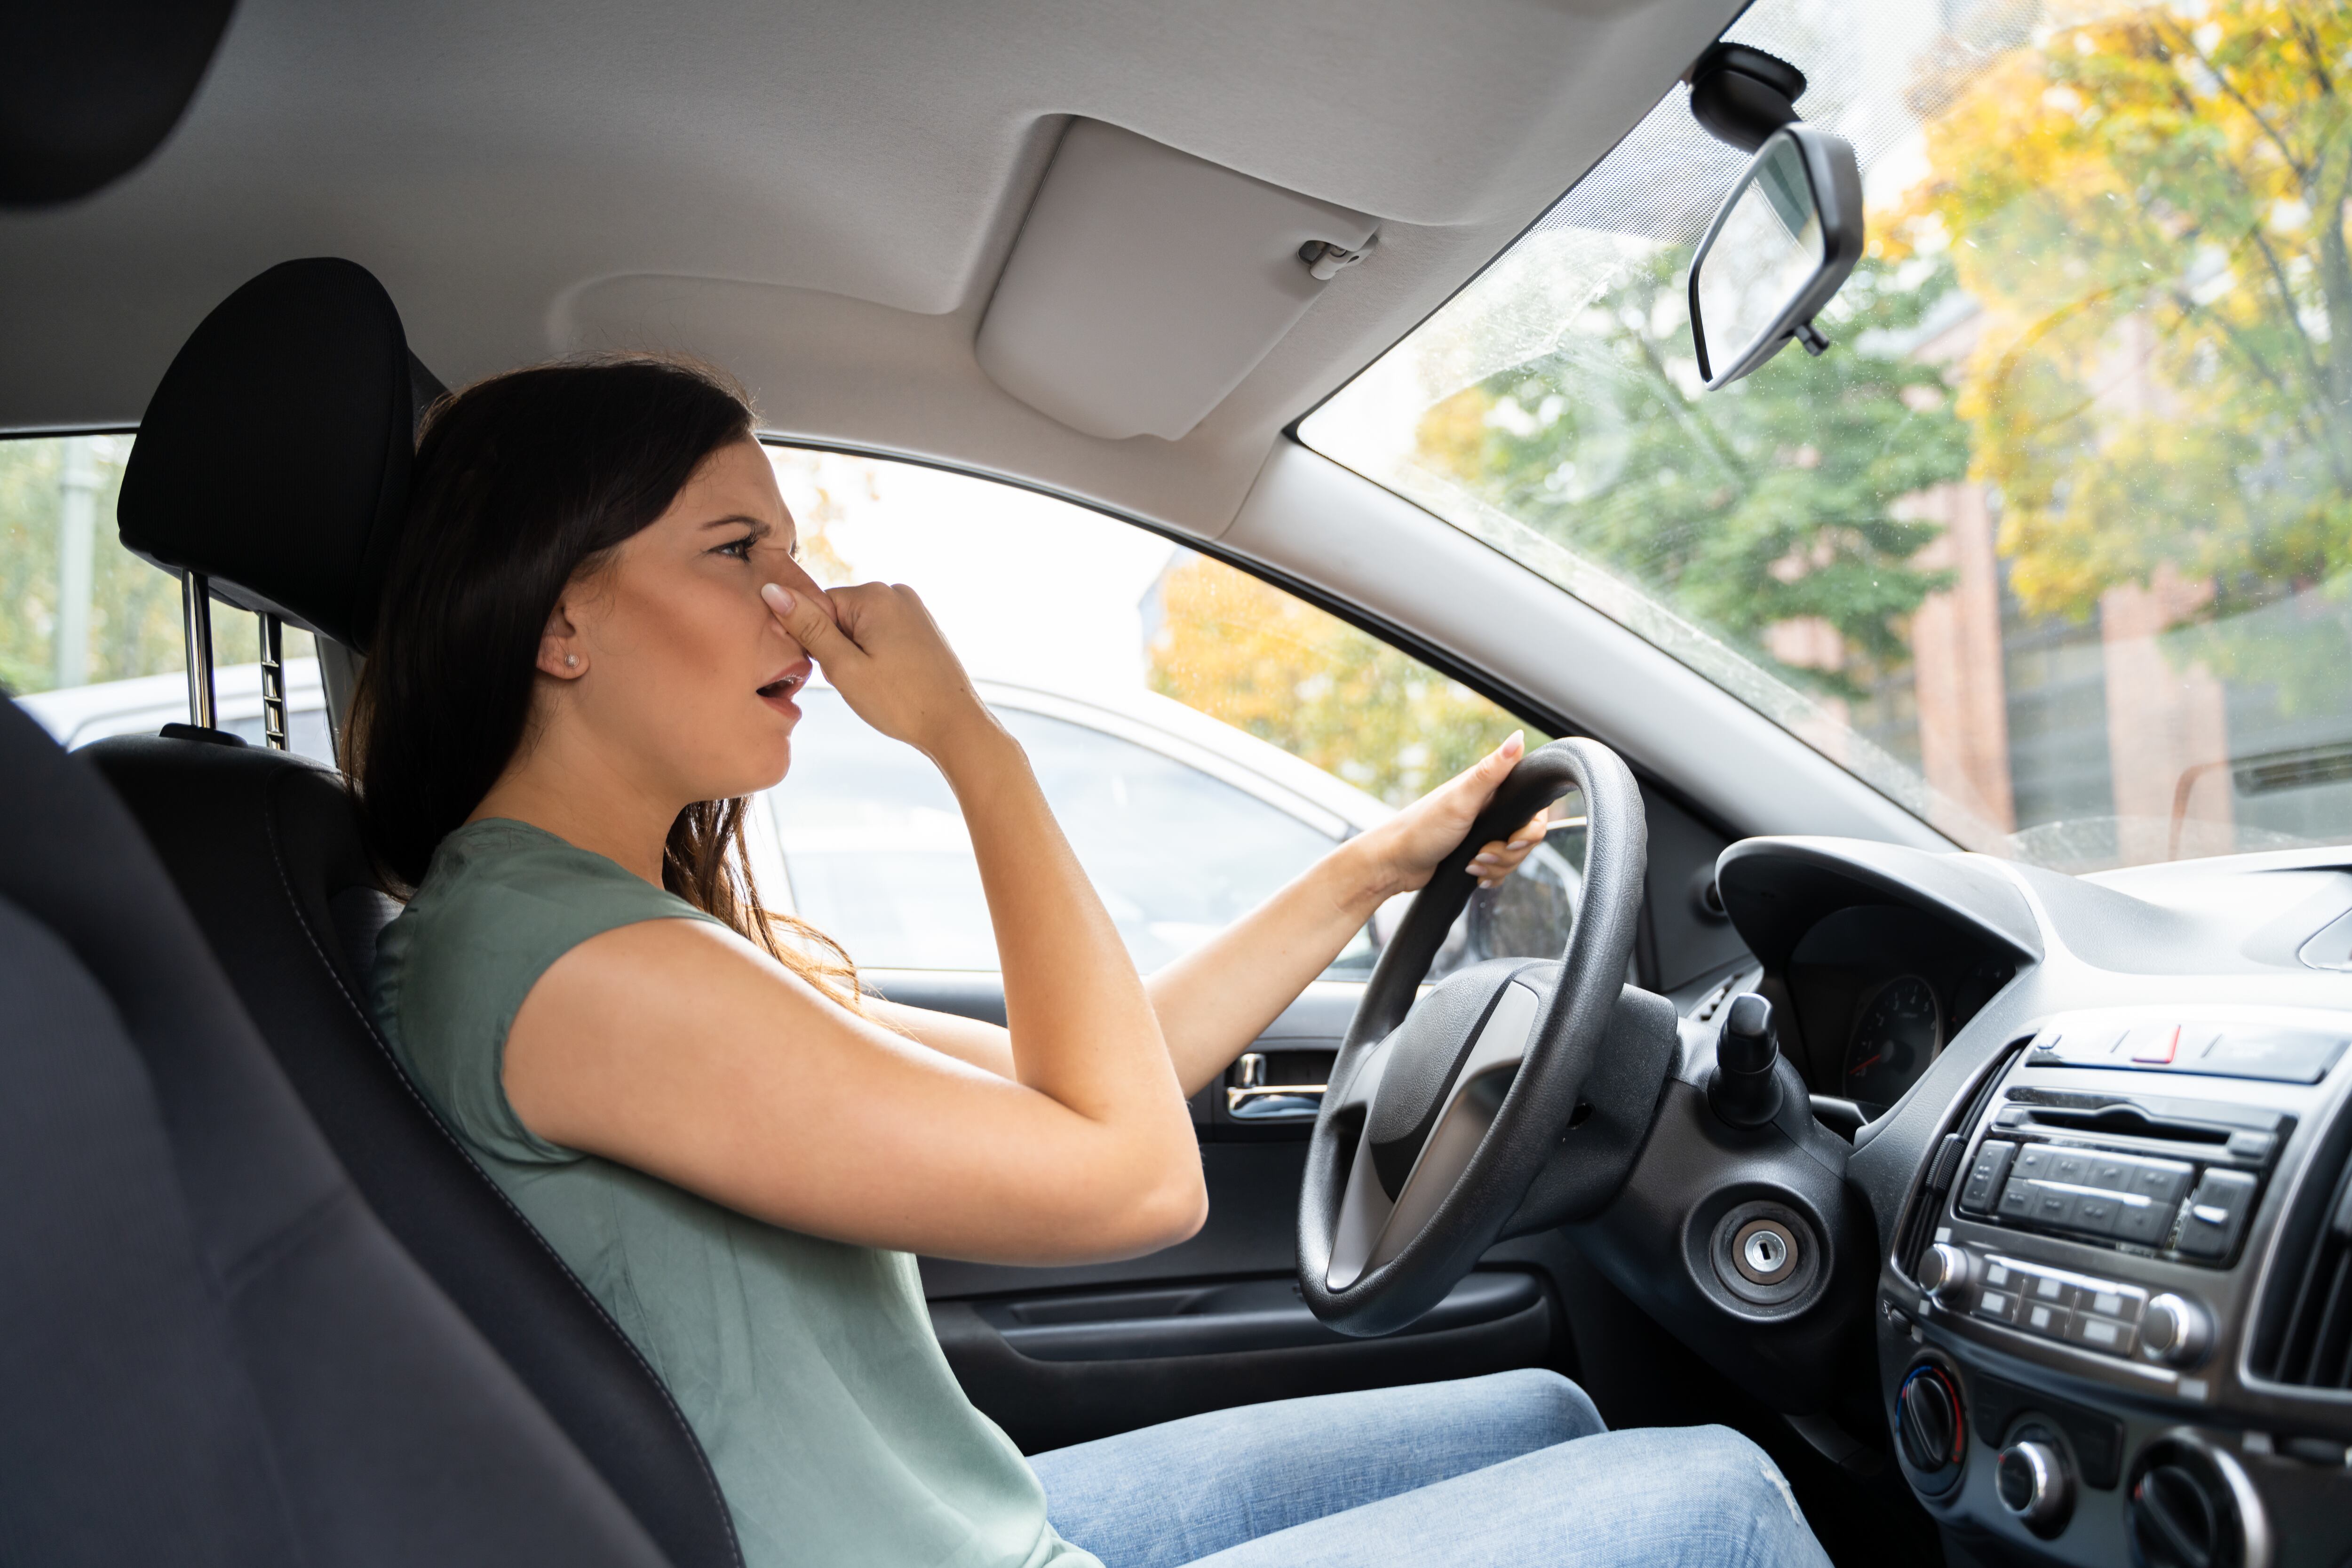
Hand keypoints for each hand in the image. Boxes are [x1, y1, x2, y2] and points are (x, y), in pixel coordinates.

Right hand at [760, 579, 997, 760]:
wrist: (956, 725)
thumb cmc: (900, 701)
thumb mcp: (844, 667)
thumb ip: (807, 627)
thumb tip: (771, 590)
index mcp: (875, 595)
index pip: (818, 607)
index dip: (818, 643)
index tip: (839, 670)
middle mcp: (896, 592)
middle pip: (840, 617)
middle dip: (839, 650)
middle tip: (862, 681)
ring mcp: (913, 608)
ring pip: (860, 629)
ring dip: (857, 656)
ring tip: (880, 683)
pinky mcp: (922, 626)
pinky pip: (882, 636)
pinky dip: (878, 658)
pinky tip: (892, 680)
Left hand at [1351, 732, 1551, 900]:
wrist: (1392, 864)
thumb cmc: (1421, 829)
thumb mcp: (1460, 800)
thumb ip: (1491, 771)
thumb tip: (1518, 736)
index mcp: (1488, 791)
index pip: (1534, 809)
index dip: (1531, 829)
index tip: (1514, 840)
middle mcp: (1489, 809)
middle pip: (1527, 837)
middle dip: (1508, 854)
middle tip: (1481, 855)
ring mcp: (1483, 832)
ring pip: (1514, 856)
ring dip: (1496, 867)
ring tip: (1471, 866)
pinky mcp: (1476, 853)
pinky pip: (1500, 868)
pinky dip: (1490, 875)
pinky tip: (1473, 876)